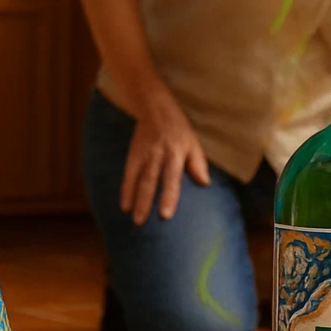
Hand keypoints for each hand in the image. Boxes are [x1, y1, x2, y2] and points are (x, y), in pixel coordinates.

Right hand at [120, 95, 210, 224]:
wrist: (155, 108)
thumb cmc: (179, 129)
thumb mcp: (193, 143)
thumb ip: (198, 163)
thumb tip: (205, 183)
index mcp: (176, 153)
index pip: (172, 178)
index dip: (168, 196)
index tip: (165, 214)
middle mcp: (158, 155)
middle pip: (151, 181)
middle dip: (146, 202)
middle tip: (142, 222)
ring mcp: (144, 154)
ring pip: (138, 179)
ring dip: (134, 199)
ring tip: (134, 218)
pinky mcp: (133, 154)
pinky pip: (128, 174)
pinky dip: (126, 189)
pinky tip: (125, 205)